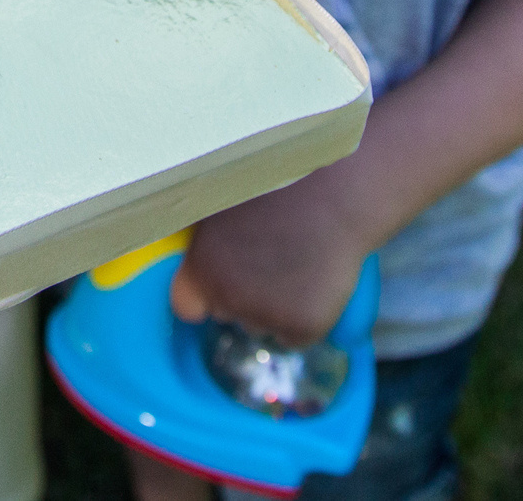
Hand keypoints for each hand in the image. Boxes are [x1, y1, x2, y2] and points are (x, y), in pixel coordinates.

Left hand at [170, 173, 372, 349]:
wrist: (335, 193)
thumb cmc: (278, 187)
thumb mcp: (222, 206)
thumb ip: (207, 241)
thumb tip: (195, 256)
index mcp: (201, 268)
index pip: (187, 306)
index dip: (204, 297)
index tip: (219, 285)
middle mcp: (226, 297)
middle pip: (227, 313)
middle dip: (243, 296)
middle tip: (270, 262)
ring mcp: (263, 316)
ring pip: (262, 325)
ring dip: (274, 308)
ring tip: (297, 265)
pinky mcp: (301, 327)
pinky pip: (297, 335)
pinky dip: (306, 318)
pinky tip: (316, 283)